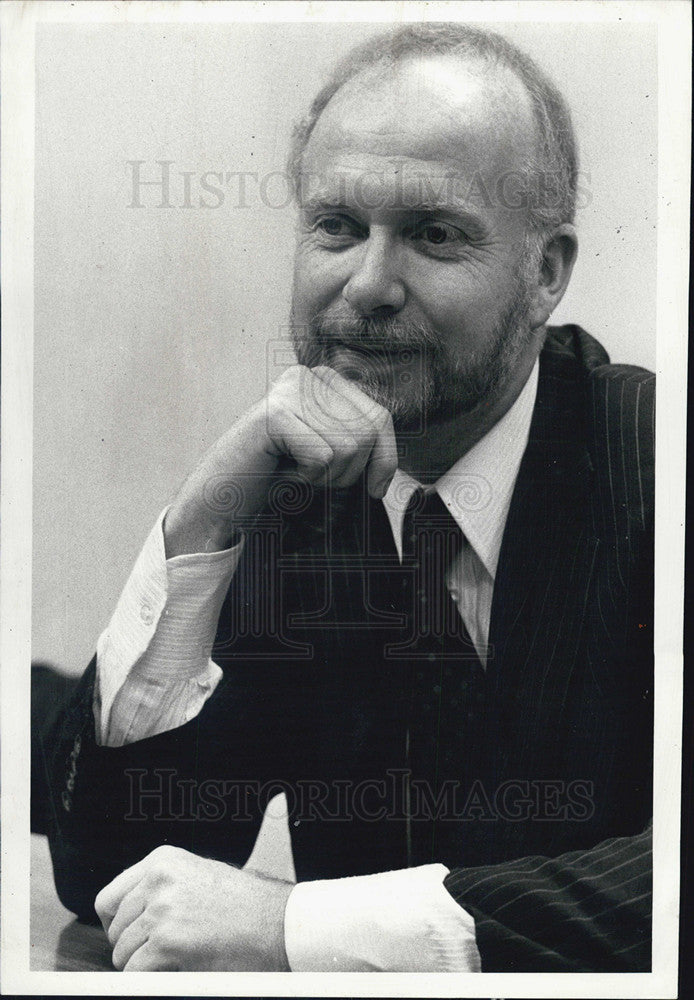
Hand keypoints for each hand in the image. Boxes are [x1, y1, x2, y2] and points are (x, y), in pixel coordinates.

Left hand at [94, 845, 293, 970]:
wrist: (278, 924)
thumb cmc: (246, 905)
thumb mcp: (199, 876)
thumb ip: (162, 887)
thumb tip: (130, 913)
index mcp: (163, 861)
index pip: (110, 896)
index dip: (115, 923)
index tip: (128, 935)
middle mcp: (158, 880)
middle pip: (114, 928)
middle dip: (131, 946)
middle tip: (157, 953)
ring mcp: (161, 910)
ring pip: (122, 953)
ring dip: (142, 964)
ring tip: (174, 960)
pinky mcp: (166, 941)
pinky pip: (135, 973)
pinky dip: (149, 980)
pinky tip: (175, 970)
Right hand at [164, 364, 396, 555]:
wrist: (224, 498)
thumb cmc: (279, 480)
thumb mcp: (333, 458)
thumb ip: (365, 445)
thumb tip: (391, 468)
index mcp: (328, 380)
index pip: (382, 418)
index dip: (382, 461)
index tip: (370, 489)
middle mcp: (309, 374)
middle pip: (367, 432)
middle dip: (346, 472)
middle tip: (310, 477)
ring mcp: (289, 389)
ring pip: (348, 447)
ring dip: (323, 478)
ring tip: (292, 473)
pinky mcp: (274, 412)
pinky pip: (323, 456)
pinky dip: (306, 479)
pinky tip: (280, 472)